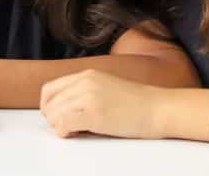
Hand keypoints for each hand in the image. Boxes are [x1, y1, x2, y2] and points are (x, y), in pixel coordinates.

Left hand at [40, 69, 163, 138]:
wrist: (160, 108)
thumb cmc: (138, 104)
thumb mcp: (107, 87)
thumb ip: (86, 91)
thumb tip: (64, 108)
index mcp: (88, 74)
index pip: (50, 88)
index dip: (49, 106)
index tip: (57, 117)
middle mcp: (85, 82)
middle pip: (49, 102)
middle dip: (53, 118)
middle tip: (68, 127)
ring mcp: (89, 96)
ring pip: (53, 114)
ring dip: (59, 126)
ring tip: (76, 130)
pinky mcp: (94, 113)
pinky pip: (63, 124)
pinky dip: (64, 132)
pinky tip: (76, 133)